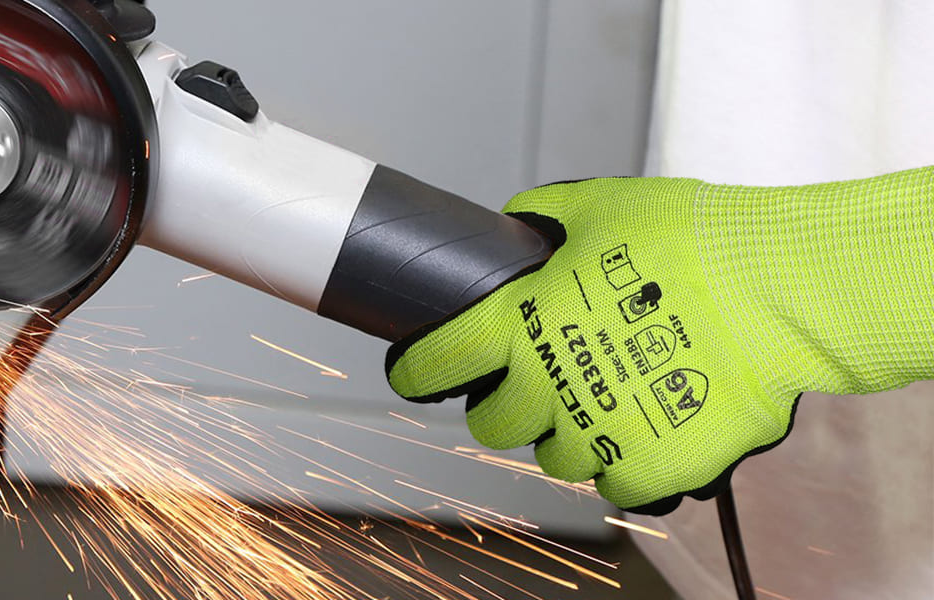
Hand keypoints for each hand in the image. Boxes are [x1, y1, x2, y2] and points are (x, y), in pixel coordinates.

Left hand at [386, 177, 803, 514]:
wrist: (778, 288)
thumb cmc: (691, 239)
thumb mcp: (602, 204)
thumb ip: (545, 215)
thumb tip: (519, 219)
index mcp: (520, 324)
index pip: (436, 362)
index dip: (417, 369)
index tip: (415, 370)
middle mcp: (546, 386)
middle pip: (492, 423)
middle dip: (508, 403)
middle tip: (540, 379)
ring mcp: (597, 433)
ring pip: (555, 456)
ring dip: (570, 431)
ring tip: (608, 397)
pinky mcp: (649, 467)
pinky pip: (616, 480)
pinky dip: (627, 458)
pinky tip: (649, 424)